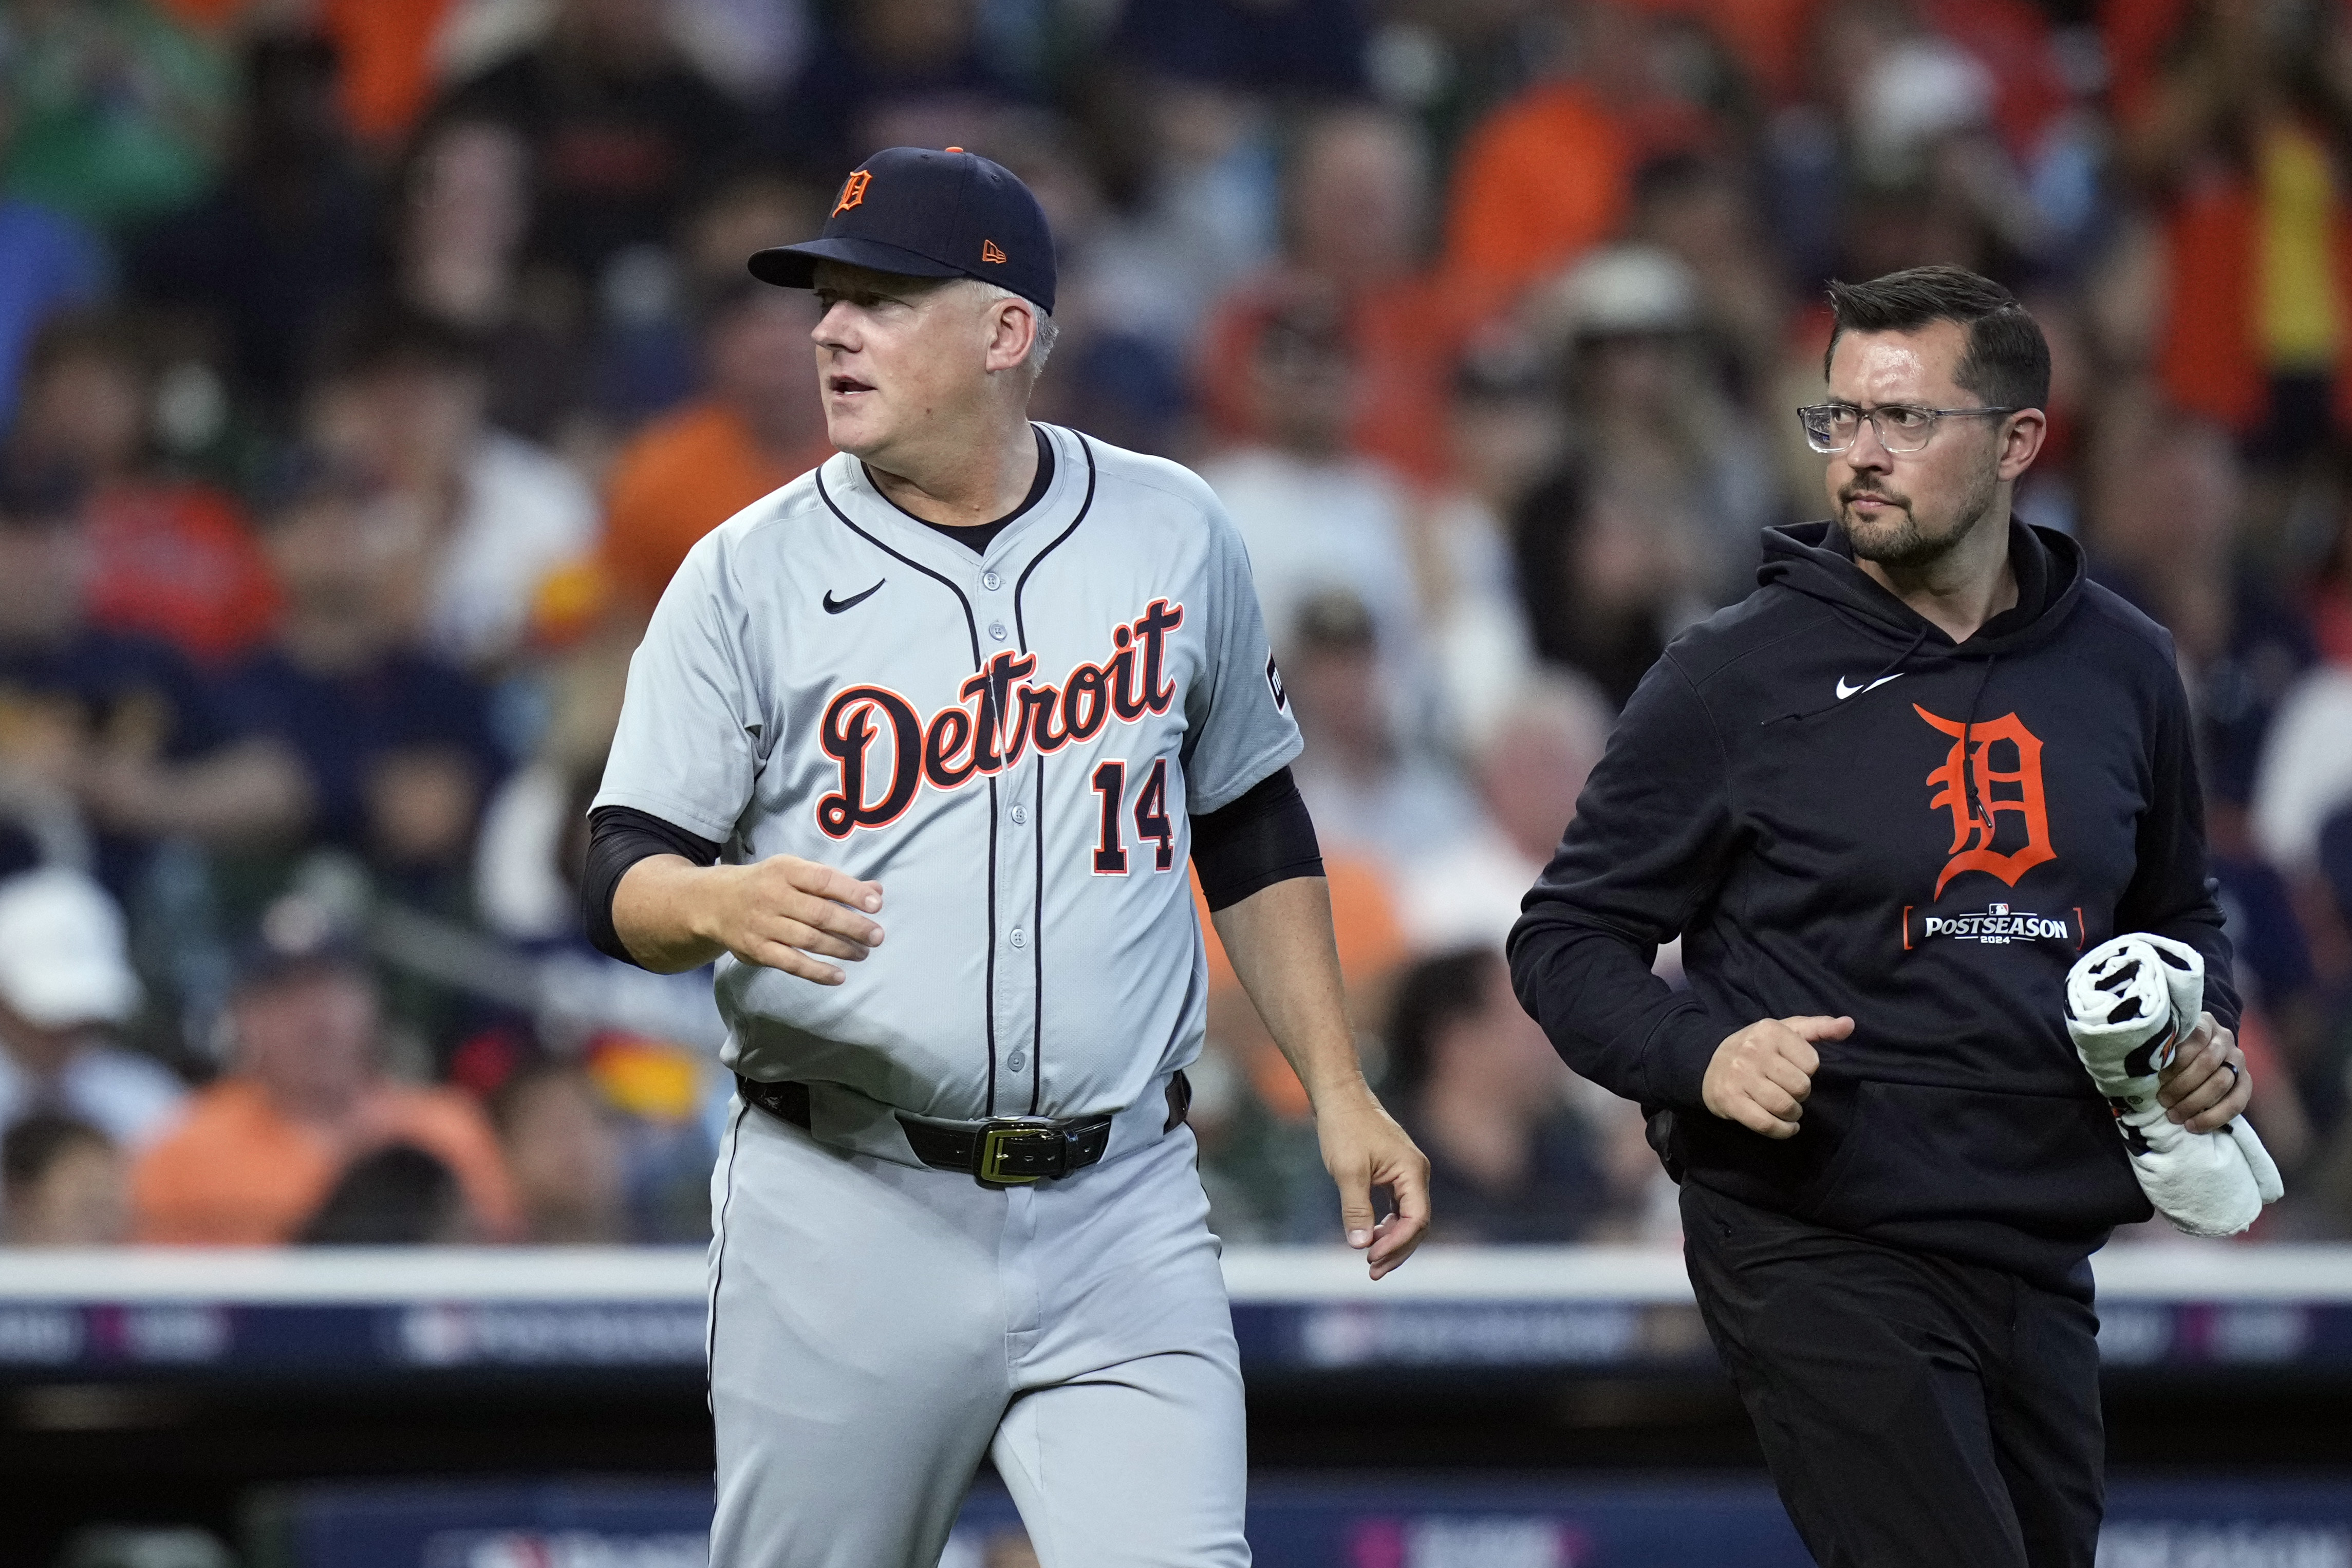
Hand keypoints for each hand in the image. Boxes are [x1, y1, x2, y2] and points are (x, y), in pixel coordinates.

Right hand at [698, 855, 883, 984]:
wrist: (716, 902)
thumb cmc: (768, 885)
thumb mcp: (796, 872)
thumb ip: (835, 882)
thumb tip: (876, 892)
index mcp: (785, 870)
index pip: (824, 880)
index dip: (852, 892)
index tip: (877, 905)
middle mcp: (773, 896)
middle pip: (819, 913)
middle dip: (852, 926)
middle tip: (876, 936)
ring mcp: (763, 924)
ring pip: (808, 940)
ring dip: (840, 949)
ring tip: (863, 953)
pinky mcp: (757, 950)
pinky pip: (791, 963)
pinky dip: (817, 971)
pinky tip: (839, 976)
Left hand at [1313, 1082, 1429, 1279]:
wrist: (1339, 1096)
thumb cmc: (1344, 1128)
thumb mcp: (1348, 1171)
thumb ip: (1356, 1209)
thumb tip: (1359, 1246)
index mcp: (1412, 1171)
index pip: (1417, 1219)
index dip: (1397, 1244)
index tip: (1370, 1259)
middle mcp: (1416, 1173)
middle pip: (1416, 1223)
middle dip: (1396, 1250)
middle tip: (1372, 1272)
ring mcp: (1406, 1173)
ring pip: (1407, 1217)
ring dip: (1391, 1241)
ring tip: (1370, 1262)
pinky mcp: (1393, 1172)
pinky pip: (1397, 1207)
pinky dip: (1386, 1225)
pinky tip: (1369, 1237)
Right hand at [1703, 1015, 1853, 1138]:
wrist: (1708, 1063)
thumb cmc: (1758, 1047)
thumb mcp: (1787, 1031)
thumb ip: (1820, 1028)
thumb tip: (1849, 1024)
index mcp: (1770, 1030)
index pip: (1811, 1063)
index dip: (1808, 1071)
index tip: (1795, 1070)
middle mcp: (1752, 1051)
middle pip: (1800, 1086)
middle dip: (1800, 1094)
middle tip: (1790, 1091)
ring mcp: (1739, 1077)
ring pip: (1784, 1106)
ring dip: (1793, 1114)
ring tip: (1789, 1110)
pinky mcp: (1730, 1100)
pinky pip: (1766, 1124)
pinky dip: (1782, 1131)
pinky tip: (1785, 1127)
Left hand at [2158, 1012, 2250, 1131]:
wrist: (2204, 1048)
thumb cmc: (2176, 1047)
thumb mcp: (2168, 1040)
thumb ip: (2162, 1048)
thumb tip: (2145, 1068)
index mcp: (2204, 1023)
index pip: (2195, 1038)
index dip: (2176, 1060)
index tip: (2158, 1077)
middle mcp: (2225, 1039)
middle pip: (2207, 1064)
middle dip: (2182, 1086)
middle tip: (2162, 1100)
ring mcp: (2238, 1059)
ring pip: (2221, 1083)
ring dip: (2195, 1103)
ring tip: (2174, 1115)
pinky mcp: (2246, 1081)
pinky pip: (2237, 1102)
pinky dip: (2213, 1117)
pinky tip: (2194, 1125)